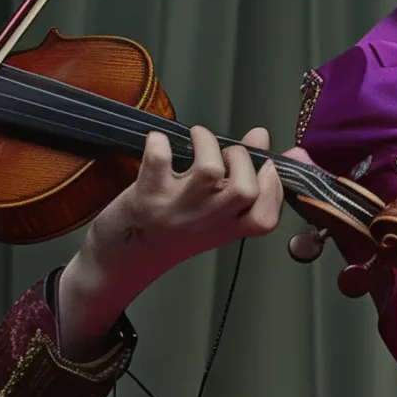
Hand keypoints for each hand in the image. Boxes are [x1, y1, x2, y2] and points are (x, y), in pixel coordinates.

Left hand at [61, 126, 285, 355]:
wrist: (122, 261)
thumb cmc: (171, 230)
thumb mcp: (211, 213)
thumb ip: (240, 177)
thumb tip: (262, 135)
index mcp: (226, 229)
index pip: (265, 218)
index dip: (274, 188)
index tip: (267, 166)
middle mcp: (206, 221)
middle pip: (244, 190)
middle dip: (242, 158)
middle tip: (225, 153)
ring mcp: (177, 209)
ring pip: (208, 171)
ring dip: (206, 142)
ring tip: (197, 137)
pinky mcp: (146, 197)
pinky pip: (158, 162)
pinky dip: (159, 143)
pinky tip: (158, 141)